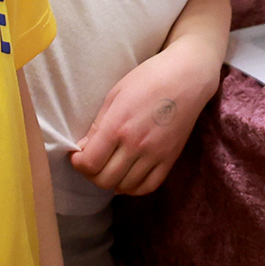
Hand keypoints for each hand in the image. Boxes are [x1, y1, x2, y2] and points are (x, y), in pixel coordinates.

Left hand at [71, 48, 219, 194]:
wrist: (186, 77)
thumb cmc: (148, 79)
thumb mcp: (115, 94)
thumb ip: (98, 125)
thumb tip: (83, 148)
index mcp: (118, 126)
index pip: (90, 163)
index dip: (78, 163)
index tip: (77, 156)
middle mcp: (136, 144)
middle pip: (104, 179)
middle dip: (92, 174)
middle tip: (92, 162)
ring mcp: (155, 154)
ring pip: (125, 186)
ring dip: (112, 181)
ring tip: (109, 168)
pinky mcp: (170, 158)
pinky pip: (148, 186)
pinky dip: (134, 188)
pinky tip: (127, 178)